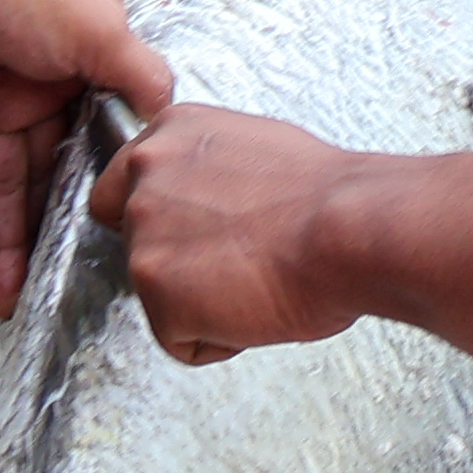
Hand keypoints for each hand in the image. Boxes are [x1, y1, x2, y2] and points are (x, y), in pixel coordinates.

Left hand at [0, 0, 179, 309]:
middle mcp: (43, 76)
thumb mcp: (98, 24)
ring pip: (2, 180)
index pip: (102, 134)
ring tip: (8, 297)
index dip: (100, 187)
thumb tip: (172, 111)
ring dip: (5, 237)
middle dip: (48, 230)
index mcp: (90, 52)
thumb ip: (136, 75)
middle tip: (51, 293)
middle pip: (49, 169)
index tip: (105, 241)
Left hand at [88, 101, 361, 367]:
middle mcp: (145, 176)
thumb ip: (210, 168)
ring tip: (255, 282)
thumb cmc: (326, 197)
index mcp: (170, 132)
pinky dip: (216, 340)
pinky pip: (178, 339)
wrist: (347, 230)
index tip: (193, 232)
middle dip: (173, 260)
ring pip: (155, 293)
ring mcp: (144, 236)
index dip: (162, 218)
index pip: (124, 182)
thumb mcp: (256, 147)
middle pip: (132, 239)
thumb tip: (214, 196)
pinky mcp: (157, 295)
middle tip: (231, 264)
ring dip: (198, 301)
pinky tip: (255, 309)